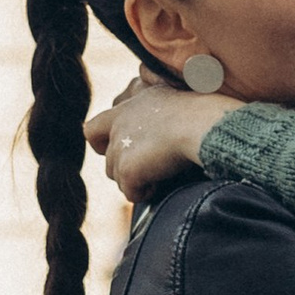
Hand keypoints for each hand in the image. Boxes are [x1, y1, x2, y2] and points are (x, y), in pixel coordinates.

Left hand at [91, 79, 230, 201]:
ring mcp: (120, 148)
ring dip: (138, 180)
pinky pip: (131, 193)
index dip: (101, 144)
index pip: (93, 129)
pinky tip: (164, 182)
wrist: (202, 123)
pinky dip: (146, 193)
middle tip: (153, 168)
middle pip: (109, 160)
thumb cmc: (199, 113)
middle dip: (128, 169)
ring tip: (163, 173)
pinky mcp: (127, 169)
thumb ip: (154, 113)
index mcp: (128, 107)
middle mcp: (118, 125)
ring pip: (118, 178)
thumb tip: (153, 118)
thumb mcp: (171, 101)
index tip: (122, 150)